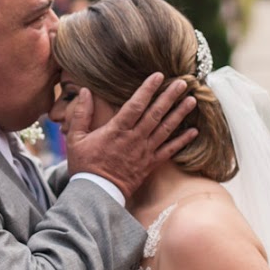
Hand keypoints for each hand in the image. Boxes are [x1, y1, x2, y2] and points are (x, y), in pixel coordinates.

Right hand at [64, 74, 197, 199]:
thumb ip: (81, 113)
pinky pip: (169, 151)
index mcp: (116, 130)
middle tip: (183, 83)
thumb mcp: (75, 138)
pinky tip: (194, 131)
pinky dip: (182, 141)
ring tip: (192, 100)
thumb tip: (84, 91)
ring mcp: (144, 152)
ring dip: (179, 114)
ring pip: (166, 129)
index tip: (158, 75)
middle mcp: (134, 138)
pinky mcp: (150, 164)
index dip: (148, 89)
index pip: (136, 105)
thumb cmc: (84, 165)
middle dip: (169, 96)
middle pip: (155, 114)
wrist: (96, 194)